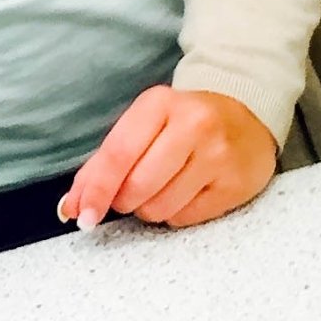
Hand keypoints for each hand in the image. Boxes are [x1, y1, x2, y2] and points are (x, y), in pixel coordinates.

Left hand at [57, 88, 277, 230]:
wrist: (247, 114)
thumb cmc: (183, 122)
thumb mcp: (145, 123)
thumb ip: (107, 160)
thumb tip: (72, 205)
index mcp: (160, 103)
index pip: (118, 154)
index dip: (95, 188)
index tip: (79, 213)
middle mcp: (193, 125)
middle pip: (137, 185)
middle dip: (122, 199)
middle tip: (127, 193)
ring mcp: (218, 156)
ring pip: (160, 207)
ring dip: (148, 208)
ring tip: (160, 187)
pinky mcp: (235, 185)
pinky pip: (185, 218)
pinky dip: (174, 213)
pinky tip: (184, 192)